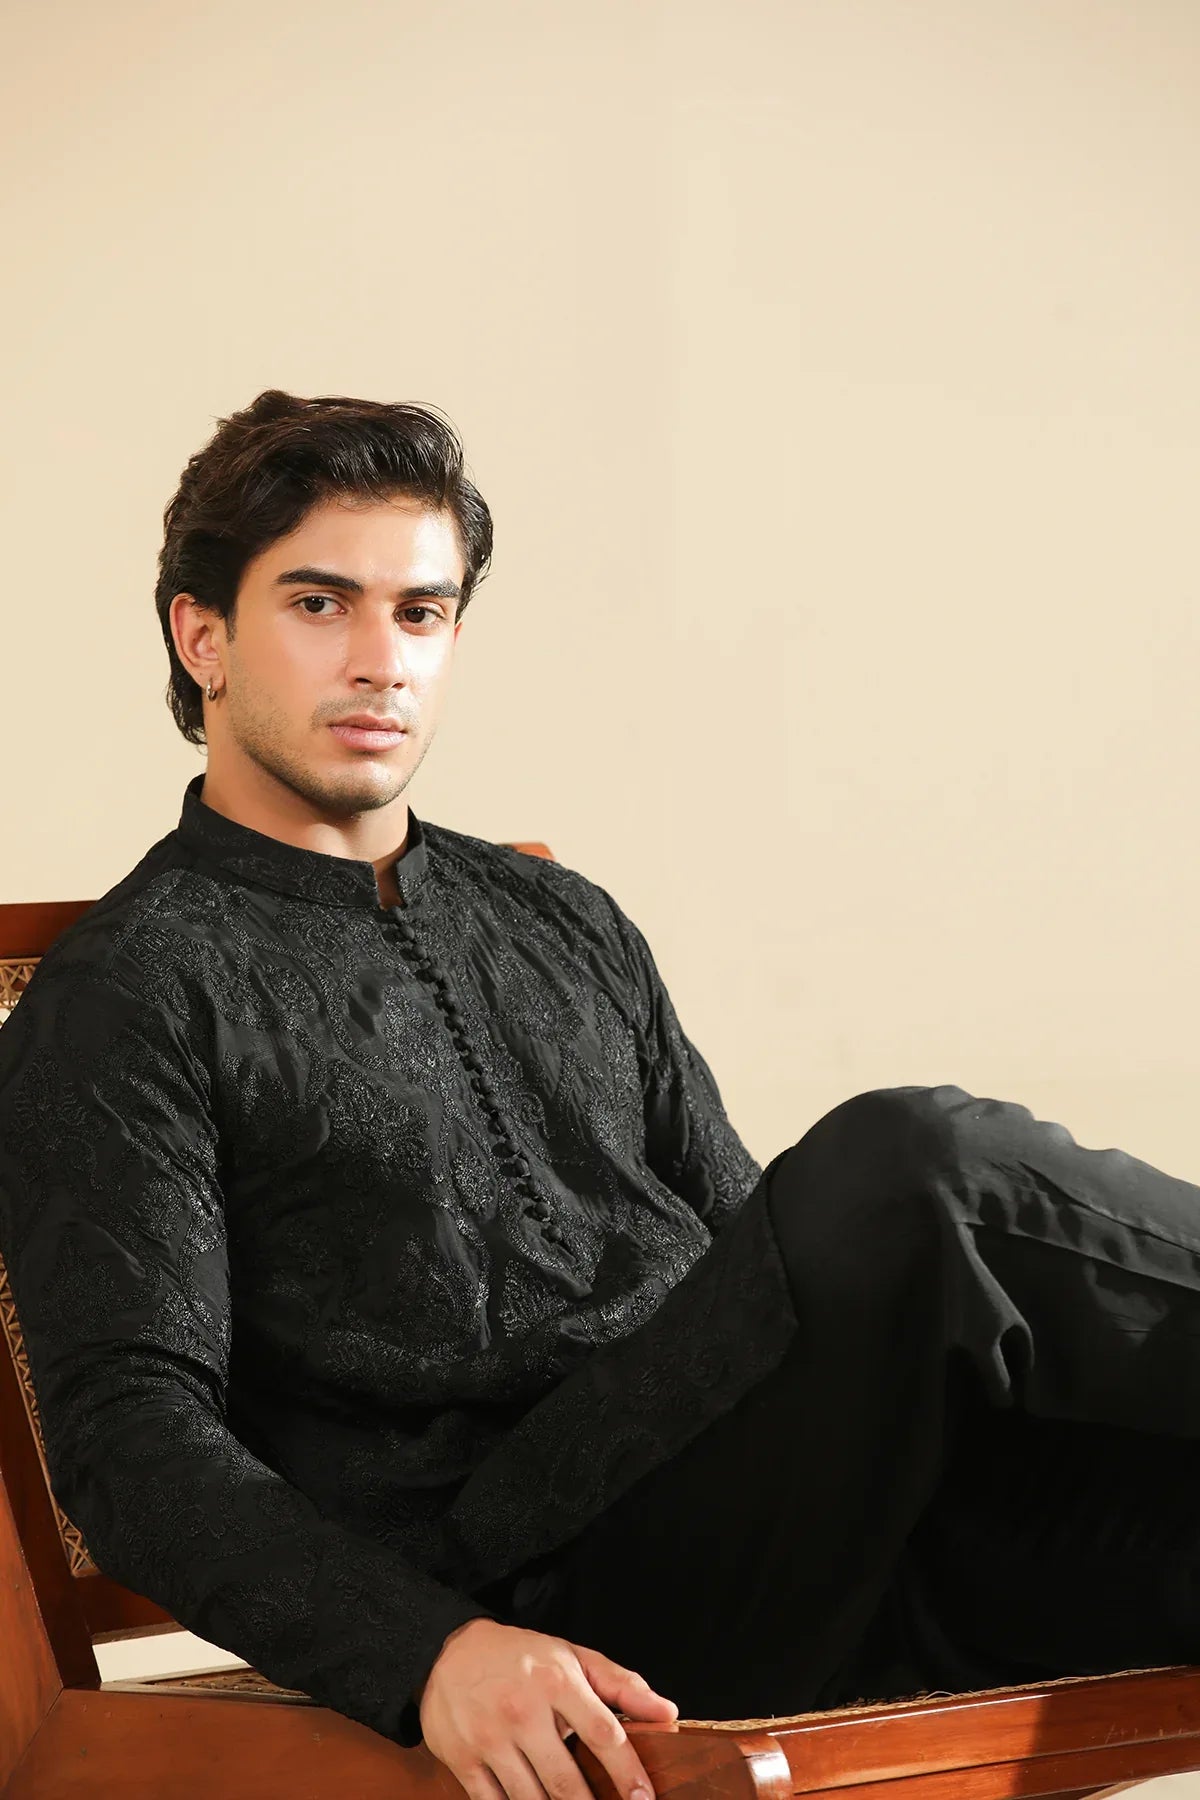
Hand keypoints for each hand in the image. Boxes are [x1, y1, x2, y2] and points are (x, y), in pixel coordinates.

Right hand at [419, 1616, 678, 1799]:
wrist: (448, 1651)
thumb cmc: (522, 1657)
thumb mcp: (573, 1658)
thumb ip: (622, 1686)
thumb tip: (668, 1714)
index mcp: (555, 1682)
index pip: (602, 1734)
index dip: (627, 1773)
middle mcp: (522, 1711)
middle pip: (565, 1781)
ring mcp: (489, 1738)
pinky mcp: (463, 1760)